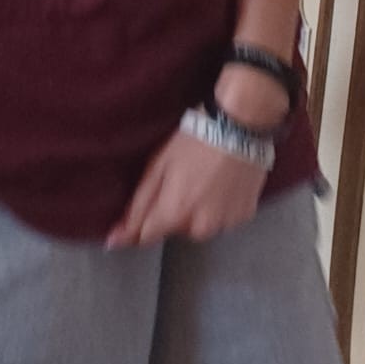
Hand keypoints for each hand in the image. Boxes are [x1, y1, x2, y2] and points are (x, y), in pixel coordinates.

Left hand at [107, 127, 267, 248]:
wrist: (242, 125)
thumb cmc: (194, 140)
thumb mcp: (158, 165)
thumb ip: (139, 204)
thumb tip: (119, 235)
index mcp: (175, 214)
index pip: (145, 238)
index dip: (132, 231)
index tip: (123, 226)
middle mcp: (200, 228)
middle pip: (175, 230)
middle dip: (171, 214)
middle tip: (178, 183)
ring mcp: (225, 224)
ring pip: (200, 227)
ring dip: (196, 213)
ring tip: (202, 183)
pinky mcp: (245, 216)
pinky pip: (222, 220)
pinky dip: (218, 208)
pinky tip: (221, 185)